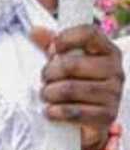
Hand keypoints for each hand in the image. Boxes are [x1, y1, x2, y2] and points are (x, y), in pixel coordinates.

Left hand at [32, 25, 124, 149]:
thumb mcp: (65, 61)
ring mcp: (114, 94)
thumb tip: (35, 31)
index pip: (89, 33)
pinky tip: (50, 111)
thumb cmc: (77, 83)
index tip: (51, 49)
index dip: (65, 38)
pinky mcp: (107, 116)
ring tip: (46, 95)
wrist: (90, 118)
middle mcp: (115, 71)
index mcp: (107, 51)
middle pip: (71, 64)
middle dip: (49, 73)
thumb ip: (51, 45)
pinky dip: (56, 112)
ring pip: (69, 89)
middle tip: (44, 79)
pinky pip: (73, 112)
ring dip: (49, 93)